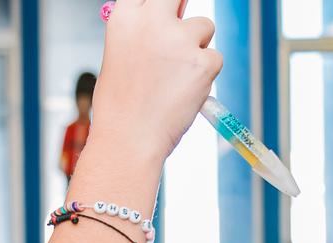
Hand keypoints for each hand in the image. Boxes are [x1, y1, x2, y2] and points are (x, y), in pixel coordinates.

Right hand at [90, 0, 222, 169]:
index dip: (160, 3)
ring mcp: (180, 40)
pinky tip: (185, 92)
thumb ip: (140, 34)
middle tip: (183, 29)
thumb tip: (165, 23)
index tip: (166, 11)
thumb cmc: (120, 107)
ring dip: (197, 47)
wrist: (129, 139)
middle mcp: (152, 21)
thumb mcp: (117, 58)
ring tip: (176, 79)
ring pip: (204, 27)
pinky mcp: (203, 61)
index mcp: (124, 17)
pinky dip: (206, 74)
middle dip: (182, 10)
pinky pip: (215, 58)